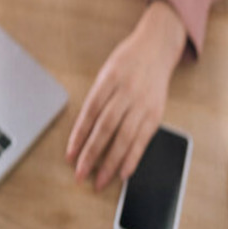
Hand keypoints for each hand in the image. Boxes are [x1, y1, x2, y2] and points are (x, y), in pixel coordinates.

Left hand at [65, 0, 186, 190]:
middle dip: (92, 154)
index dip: (78, 136)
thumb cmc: (127, 60)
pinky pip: (143, 140)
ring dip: (111, 163)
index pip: (90, 112)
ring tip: (99, 181)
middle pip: (106, 127)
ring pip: (125, 137)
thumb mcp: (106, 71)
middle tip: (80, 174)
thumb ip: (97, 98)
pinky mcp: (157, 113)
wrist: (157, 47)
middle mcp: (127, 92)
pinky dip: (133, 158)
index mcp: (109, 79)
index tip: (70, 155)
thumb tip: (84, 132)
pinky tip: (123, 172)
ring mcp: (143, 103)